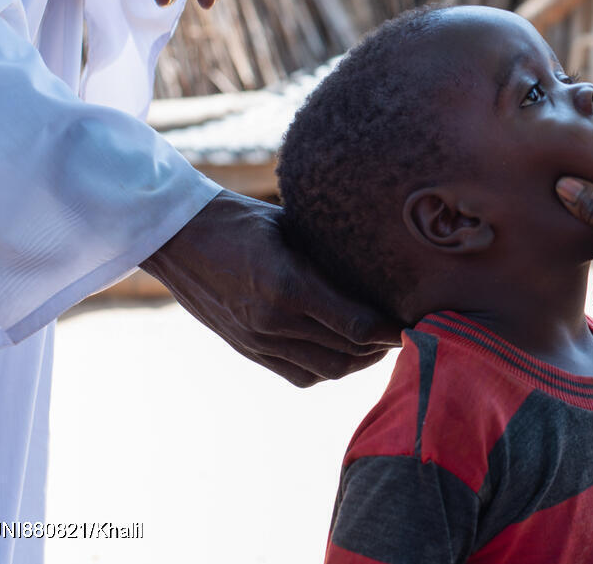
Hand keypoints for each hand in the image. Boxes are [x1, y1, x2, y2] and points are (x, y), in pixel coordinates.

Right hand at [141, 190, 400, 385]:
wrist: (176, 235)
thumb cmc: (240, 217)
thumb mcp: (291, 225)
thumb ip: (329, 253)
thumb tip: (381, 262)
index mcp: (288, 284)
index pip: (357, 324)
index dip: (392, 329)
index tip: (416, 321)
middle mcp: (273, 321)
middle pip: (347, 353)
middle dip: (382, 347)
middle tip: (406, 331)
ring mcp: (257, 340)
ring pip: (326, 370)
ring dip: (358, 361)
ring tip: (379, 343)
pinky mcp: (246, 349)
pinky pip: (299, 375)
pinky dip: (328, 369)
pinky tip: (344, 350)